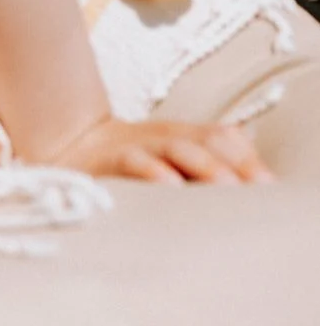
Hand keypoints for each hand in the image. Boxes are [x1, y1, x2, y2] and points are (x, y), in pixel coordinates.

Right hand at [48, 116, 273, 182]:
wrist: (60, 151)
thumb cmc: (122, 165)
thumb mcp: (163, 161)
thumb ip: (198, 162)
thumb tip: (242, 175)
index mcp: (177, 136)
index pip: (222, 137)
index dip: (248, 158)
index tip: (266, 186)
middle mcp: (159, 137)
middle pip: (208, 139)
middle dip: (235, 163)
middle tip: (255, 189)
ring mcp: (131, 147)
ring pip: (177, 147)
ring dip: (206, 167)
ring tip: (227, 187)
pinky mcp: (104, 162)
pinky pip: (132, 162)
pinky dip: (153, 172)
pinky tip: (170, 186)